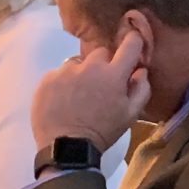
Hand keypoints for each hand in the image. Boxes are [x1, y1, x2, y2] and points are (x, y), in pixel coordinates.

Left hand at [31, 21, 151, 155]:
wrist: (67, 148)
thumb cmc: (103, 132)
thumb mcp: (131, 115)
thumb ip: (141, 89)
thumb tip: (141, 70)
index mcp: (113, 74)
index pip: (130, 45)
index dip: (134, 41)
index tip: (133, 42)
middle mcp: (89, 66)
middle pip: (100, 53)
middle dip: (103, 65)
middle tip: (100, 84)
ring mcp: (65, 71)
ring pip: (77, 63)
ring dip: (81, 73)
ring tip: (78, 94)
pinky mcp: (47, 79)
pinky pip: (58, 74)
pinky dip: (62, 83)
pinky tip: (63, 100)